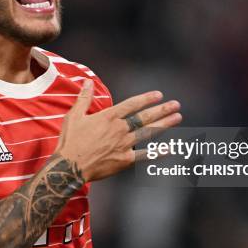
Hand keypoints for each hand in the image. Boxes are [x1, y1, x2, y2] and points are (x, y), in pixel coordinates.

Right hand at [55, 79, 181, 180]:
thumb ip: (84, 98)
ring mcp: (124, 145)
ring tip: (177, 118)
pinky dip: (157, 152)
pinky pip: (144, 155)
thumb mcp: (74, 116)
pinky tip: (169, 148)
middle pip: (145, 117)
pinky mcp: (124, 160)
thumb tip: (87, 81)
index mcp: (108, 117)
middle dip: (162, 110)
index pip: (131, 104)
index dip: (146, 99)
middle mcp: (119, 129)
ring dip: (164, 124)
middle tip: (176, 105)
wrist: (70, 166)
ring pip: (148, 133)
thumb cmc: (70, 141)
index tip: (159, 95)